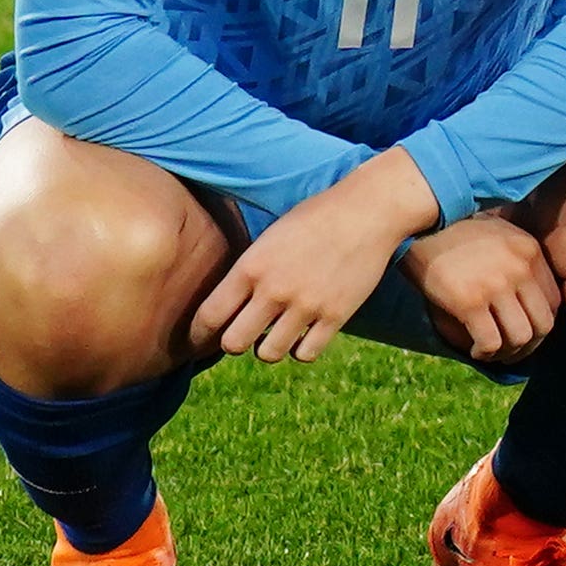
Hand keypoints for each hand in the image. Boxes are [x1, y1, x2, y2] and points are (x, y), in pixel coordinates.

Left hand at [190, 158, 439, 362]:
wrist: (368, 210)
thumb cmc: (314, 218)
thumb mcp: (269, 238)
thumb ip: (246, 272)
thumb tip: (225, 307)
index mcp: (251, 267)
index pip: (207, 317)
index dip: (197, 335)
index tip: (200, 340)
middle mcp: (274, 290)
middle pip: (232, 344)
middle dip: (232, 343)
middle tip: (242, 336)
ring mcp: (306, 305)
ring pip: (268, 354)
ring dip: (267, 348)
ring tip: (274, 335)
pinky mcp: (336, 315)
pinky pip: (305, 354)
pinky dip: (300, 350)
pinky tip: (302, 335)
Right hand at [396, 210, 565, 364]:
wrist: (420, 222)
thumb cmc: (457, 229)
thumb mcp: (500, 233)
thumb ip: (517, 258)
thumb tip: (524, 296)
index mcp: (531, 252)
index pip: (555, 302)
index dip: (542, 325)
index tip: (526, 332)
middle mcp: (520, 269)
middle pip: (543, 324)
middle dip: (530, 345)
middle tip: (511, 351)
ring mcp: (496, 286)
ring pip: (520, 338)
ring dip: (508, 354)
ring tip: (492, 352)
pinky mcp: (470, 302)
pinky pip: (490, 342)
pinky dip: (485, 353)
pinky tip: (475, 350)